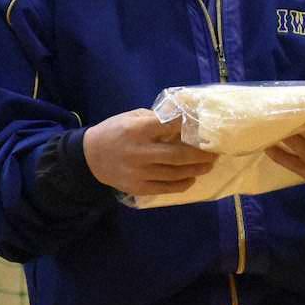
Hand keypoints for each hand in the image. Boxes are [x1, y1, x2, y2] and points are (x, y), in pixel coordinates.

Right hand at [83, 108, 216, 196]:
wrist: (89, 158)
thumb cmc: (114, 132)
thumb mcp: (131, 117)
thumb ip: (155, 119)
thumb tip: (182, 119)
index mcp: (138, 130)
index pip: (170, 126)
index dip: (189, 125)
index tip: (205, 125)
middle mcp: (140, 152)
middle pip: (178, 155)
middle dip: (200, 155)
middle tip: (215, 152)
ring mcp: (139, 172)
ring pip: (175, 174)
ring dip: (196, 169)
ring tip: (209, 165)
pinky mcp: (138, 188)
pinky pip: (166, 188)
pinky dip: (182, 183)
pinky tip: (191, 178)